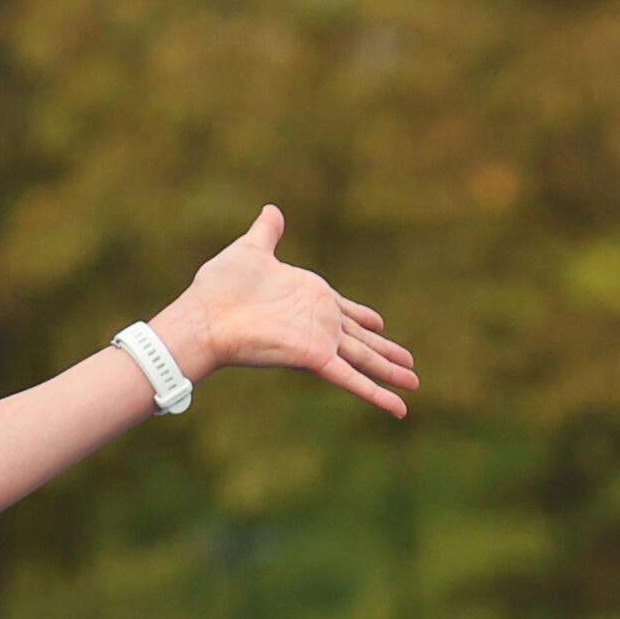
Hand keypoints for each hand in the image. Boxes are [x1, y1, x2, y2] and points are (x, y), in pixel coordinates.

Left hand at [154, 206, 419, 419]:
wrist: (204, 317)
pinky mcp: (315, 357)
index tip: (379, 323)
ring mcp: (319, 341)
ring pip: (364, 361)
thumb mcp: (251, 250)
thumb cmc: (220, 287)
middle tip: (409, 365)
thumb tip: (272, 210)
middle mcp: (318, 322)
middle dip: (386, 353)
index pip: (344, 310)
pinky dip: (376, 394)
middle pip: (362, 341)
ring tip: (414, 385)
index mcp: (309, 297)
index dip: (363, 317)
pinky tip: (399, 408)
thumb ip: (267, 233)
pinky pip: (352, 379)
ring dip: (390, 374)